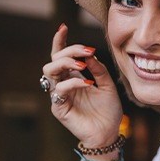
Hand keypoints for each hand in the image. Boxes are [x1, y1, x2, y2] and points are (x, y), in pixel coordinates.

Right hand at [42, 24, 122, 146]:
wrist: (109, 133)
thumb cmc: (109, 111)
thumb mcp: (108, 85)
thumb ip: (99, 70)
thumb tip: (90, 54)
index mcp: (73, 77)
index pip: (61, 56)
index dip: (60, 41)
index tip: (64, 27)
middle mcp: (63, 84)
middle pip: (54, 60)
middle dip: (68, 51)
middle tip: (87, 51)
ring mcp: (59, 96)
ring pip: (50, 72)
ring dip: (65, 63)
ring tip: (82, 64)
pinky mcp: (59, 108)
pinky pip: (59, 90)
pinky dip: (73, 83)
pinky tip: (87, 83)